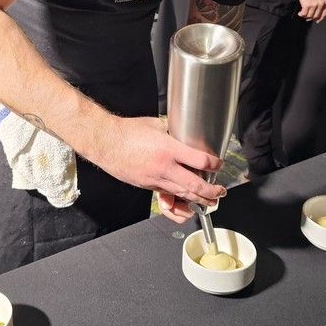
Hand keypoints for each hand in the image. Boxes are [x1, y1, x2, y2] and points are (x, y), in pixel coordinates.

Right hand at [87, 116, 225, 223]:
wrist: (105, 142)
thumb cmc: (127, 131)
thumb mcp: (156, 124)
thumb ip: (173, 131)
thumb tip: (184, 132)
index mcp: (169, 149)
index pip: (200, 161)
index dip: (214, 164)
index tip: (218, 163)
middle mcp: (164, 167)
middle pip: (195, 186)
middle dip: (211, 191)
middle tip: (220, 192)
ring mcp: (155, 179)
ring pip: (182, 195)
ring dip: (198, 200)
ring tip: (209, 201)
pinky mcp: (147, 186)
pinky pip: (167, 194)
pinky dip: (179, 198)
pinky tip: (186, 198)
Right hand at [296, 0, 325, 22]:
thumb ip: (320, 2)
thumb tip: (315, 9)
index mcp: (325, 2)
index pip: (324, 13)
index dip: (320, 18)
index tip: (317, 20)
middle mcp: (321, 5)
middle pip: (316, 16)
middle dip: (311, 18)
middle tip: (307, 18)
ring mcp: (314, 6)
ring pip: (309, 16)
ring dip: (305, 16)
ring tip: (302, 14)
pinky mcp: (307, 5)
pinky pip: (304, 14)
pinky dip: (301, 14)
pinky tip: (299, 13)